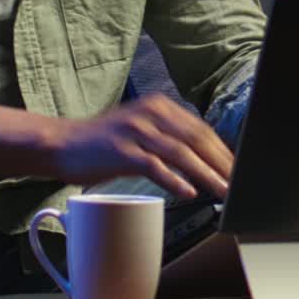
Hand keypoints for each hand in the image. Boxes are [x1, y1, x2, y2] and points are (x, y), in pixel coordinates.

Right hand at [53, 92, 232, 199]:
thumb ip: (167, 137)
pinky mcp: (121, 151)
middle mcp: (149, 114)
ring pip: (180, 153)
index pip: (199, 128)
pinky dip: (174, 180)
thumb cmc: (102, 143)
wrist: (62, 144)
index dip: (221, 150)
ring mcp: (135, 131)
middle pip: (195, 138)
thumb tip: (203, 158)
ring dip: (205, 173)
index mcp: (157, 106)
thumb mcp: (139, 129)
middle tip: (236, 183)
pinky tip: (188, 192)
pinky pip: (154, 166)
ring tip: (222, 190)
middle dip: (220, 163)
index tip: (236, 169)